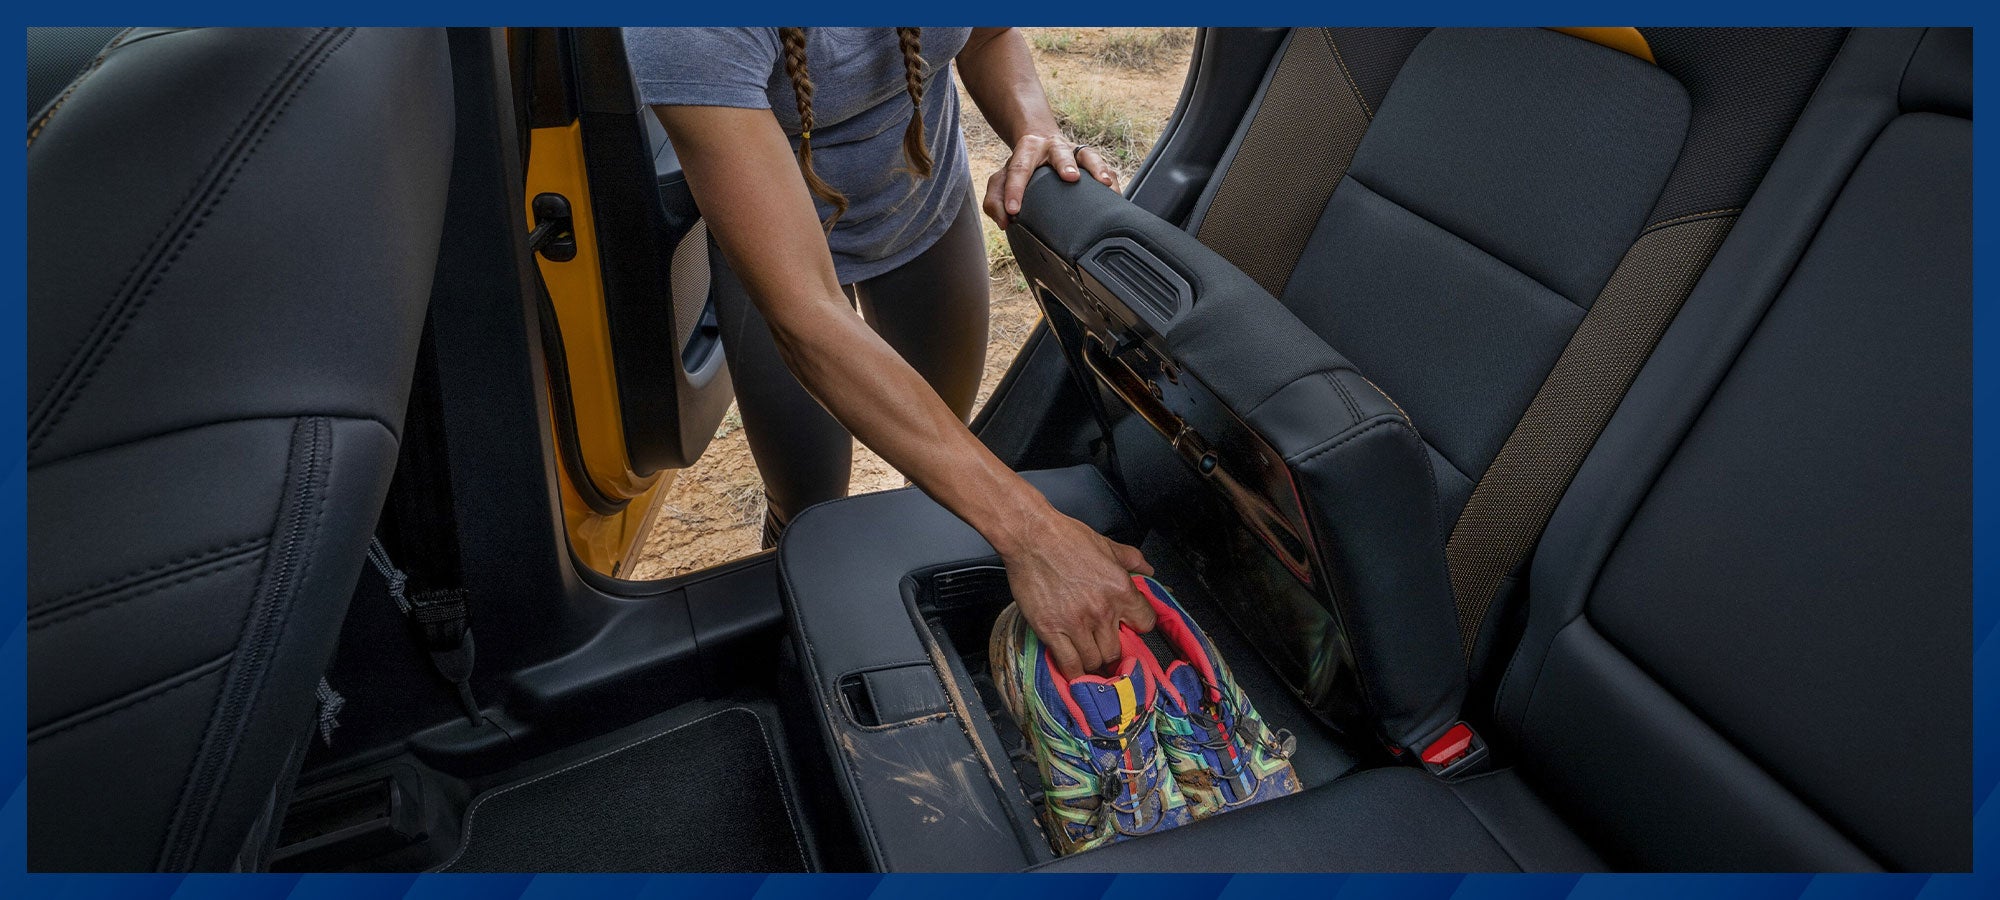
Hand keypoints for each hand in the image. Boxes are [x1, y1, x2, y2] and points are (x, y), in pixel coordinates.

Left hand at [983, 132, 1119, 228]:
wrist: (1039, 142)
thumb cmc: (1021, 167)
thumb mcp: (1001, 179)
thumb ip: (994, 200)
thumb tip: (1004, 221)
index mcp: (1028, 150)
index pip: (1019, 169)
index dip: (1015, 189)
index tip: (1014, 211)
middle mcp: (1053, 147)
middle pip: (1060, 153)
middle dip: (1065, 164)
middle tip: (1071, 177)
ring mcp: (1075, 152)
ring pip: (1088, 155)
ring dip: (1097, 168)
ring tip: (1105, 183)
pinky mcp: (1091, 161)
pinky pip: (1106, 167)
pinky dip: (1112, 180)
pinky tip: (1117, 196)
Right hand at [997, 508, 1156, 676]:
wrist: (1031, 537)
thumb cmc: (1065, 538)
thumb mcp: (1107, 544)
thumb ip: (1132, 560)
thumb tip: (1148, 570)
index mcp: (1120, 589)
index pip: (1145, 623)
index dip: (1137, 627)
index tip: (1128, 627)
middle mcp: (1102, 611)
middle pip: (1117, 650)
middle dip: (1112, 650)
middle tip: (1104, 646)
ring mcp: (1076, 624)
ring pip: (1095, 661)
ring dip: (1094, 662)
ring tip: (1089, 656)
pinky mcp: (1051, 631)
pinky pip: (1070, 664)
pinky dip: (1075, 673)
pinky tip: (1075, 671)